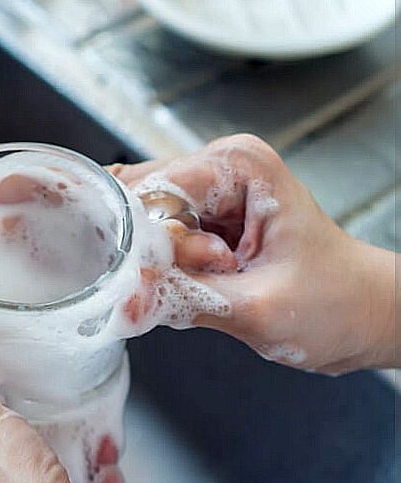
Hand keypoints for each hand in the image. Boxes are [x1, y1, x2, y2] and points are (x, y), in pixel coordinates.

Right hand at [113, 134, 398, 374]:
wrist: (361, 316)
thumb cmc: (335, 303)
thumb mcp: (258, 308)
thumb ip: (186, 300)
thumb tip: (122, 304)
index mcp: (237, 166)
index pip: (150, 193)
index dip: (153, 242)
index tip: (178, 275)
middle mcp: (216, 168)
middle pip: (138, 207)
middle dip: (156, 256)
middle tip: (208, 279)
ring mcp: (205, 194)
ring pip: (139, 229)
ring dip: (162, 267)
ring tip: (216, 281)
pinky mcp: (197, 222)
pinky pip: (151, 244)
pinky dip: (164, 272)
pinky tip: (201, 282)